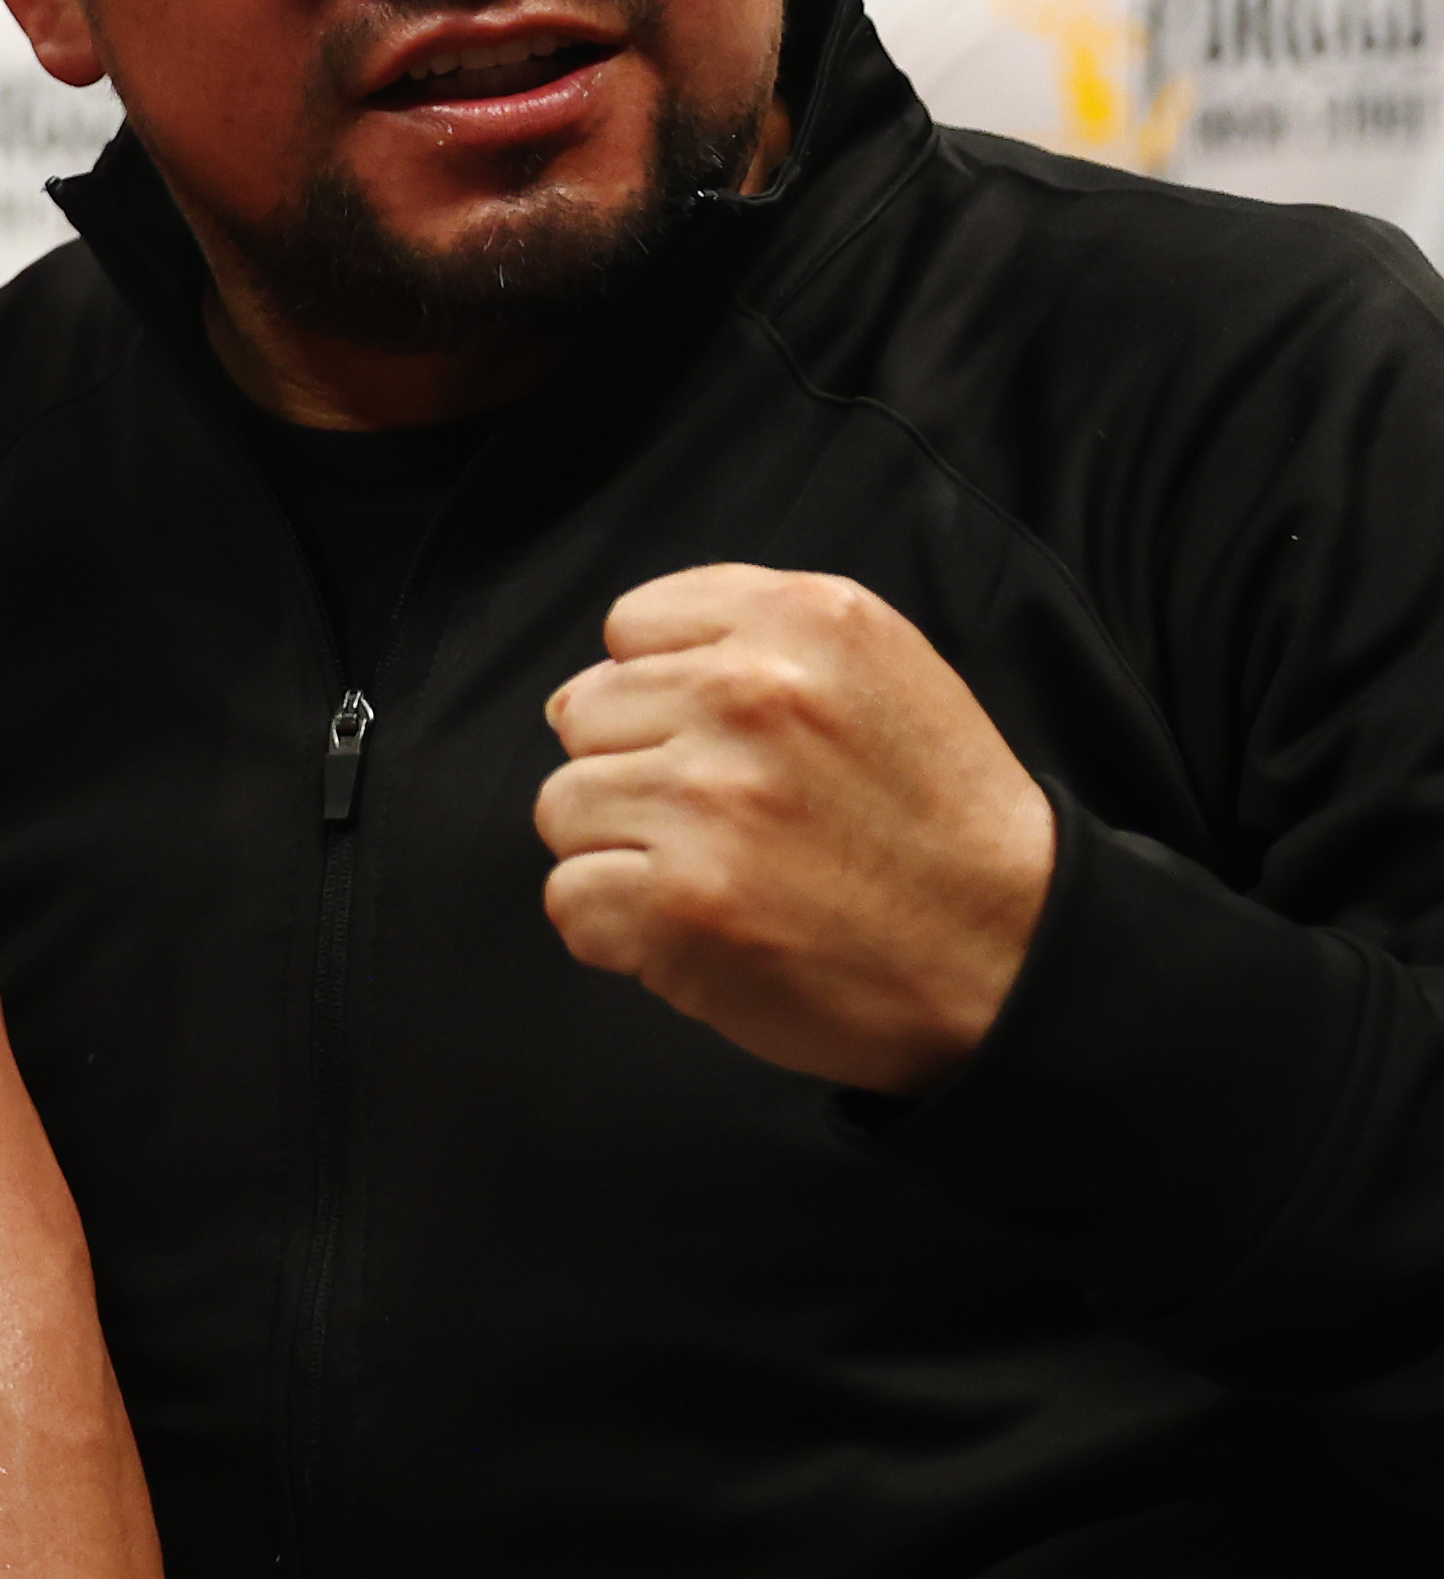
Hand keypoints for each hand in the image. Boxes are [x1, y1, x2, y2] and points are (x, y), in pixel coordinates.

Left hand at [537, 565, 1058, 1091]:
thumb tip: (581, 686)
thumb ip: (740, 644)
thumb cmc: (932, 819)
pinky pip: (570, 899)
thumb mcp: (874, 670)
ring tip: (721, 878)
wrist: (1017, 957)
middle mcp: (750, 694)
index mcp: (801, 621)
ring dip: (623, 854)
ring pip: (563, 808)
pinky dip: (619, 933)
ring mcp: (709, 799)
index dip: (663, 693)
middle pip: (584, 715)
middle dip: (638, 772)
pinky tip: (704, 934)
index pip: (629, 628)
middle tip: (734, 825)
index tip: (728, 744)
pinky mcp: (681, 902)